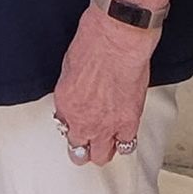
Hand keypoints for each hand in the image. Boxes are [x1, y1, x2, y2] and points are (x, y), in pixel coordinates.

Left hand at [50, 6, 154, 166]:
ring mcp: (106, 125)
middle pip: (79, 152)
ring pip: (102, 156)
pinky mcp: (128, 122)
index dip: (72, 126)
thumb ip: (72, 87)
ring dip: (104, 149)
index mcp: (65, 103)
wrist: (117, 37)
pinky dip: (125, 140)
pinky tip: (125, 133)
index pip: (64, 128)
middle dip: (84, 146)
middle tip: (89, 139)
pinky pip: (126, 144)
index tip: (77, 124)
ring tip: (107, 142)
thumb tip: (78, 92)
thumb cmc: (94, 40)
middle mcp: (82, 120)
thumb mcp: (69, 64)